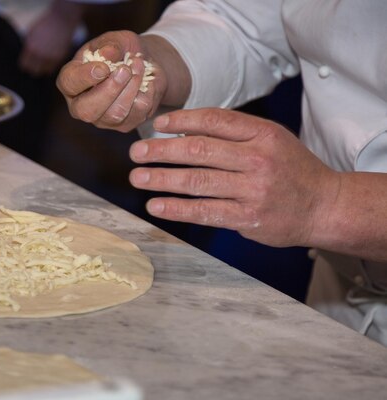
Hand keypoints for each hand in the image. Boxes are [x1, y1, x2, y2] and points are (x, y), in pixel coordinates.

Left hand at [19, 1, 82, 76]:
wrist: (61, 21)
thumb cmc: (44, 25)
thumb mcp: (31, 33)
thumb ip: (27, 46)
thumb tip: (25, 57)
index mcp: (30, 48)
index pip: (24, 65)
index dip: (24, 64)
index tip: (26, 63)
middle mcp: (40, 55)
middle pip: (34, 71)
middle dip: (32, 68)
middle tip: (34, 64)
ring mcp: (51, 58)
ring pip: (44, 72)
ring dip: (42, 68)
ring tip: (42, 62)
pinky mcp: (60, 59)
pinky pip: (53, 69)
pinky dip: (50, 66)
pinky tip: (49, 60)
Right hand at [56, 31, 169, 132]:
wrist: (145, 65)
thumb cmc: (123, 51)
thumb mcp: (117, 40)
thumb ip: (111, 45)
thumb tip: (107, 54)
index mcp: (72, 81)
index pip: (68, 83)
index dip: (84, 77)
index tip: (103, 67)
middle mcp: (82, 105)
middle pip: (86, 111)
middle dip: (109, 90)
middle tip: (124, 69)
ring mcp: (103, 119)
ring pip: (114, 114)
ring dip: (130, 88)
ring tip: (138, 66)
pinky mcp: (125, 125)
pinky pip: (136, 114)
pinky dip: (145, 93)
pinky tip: (145, 80)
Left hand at [128, 108, 341, 247]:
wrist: (325, 205)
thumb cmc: (291, 169)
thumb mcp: (271, 139)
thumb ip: (234, 133)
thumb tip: (183, 130)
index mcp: (262, 133)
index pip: (215, 121)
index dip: (182, 120)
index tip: (157, 125)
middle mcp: (257, 159)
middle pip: (199, 150)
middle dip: (162, 150)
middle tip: (136, 152)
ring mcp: (253, 190)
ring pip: (197, 181)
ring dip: (162, 179)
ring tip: (138, 177)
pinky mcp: (248, 217)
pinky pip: (204, 212)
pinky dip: (177, 209)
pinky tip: (156, 206)